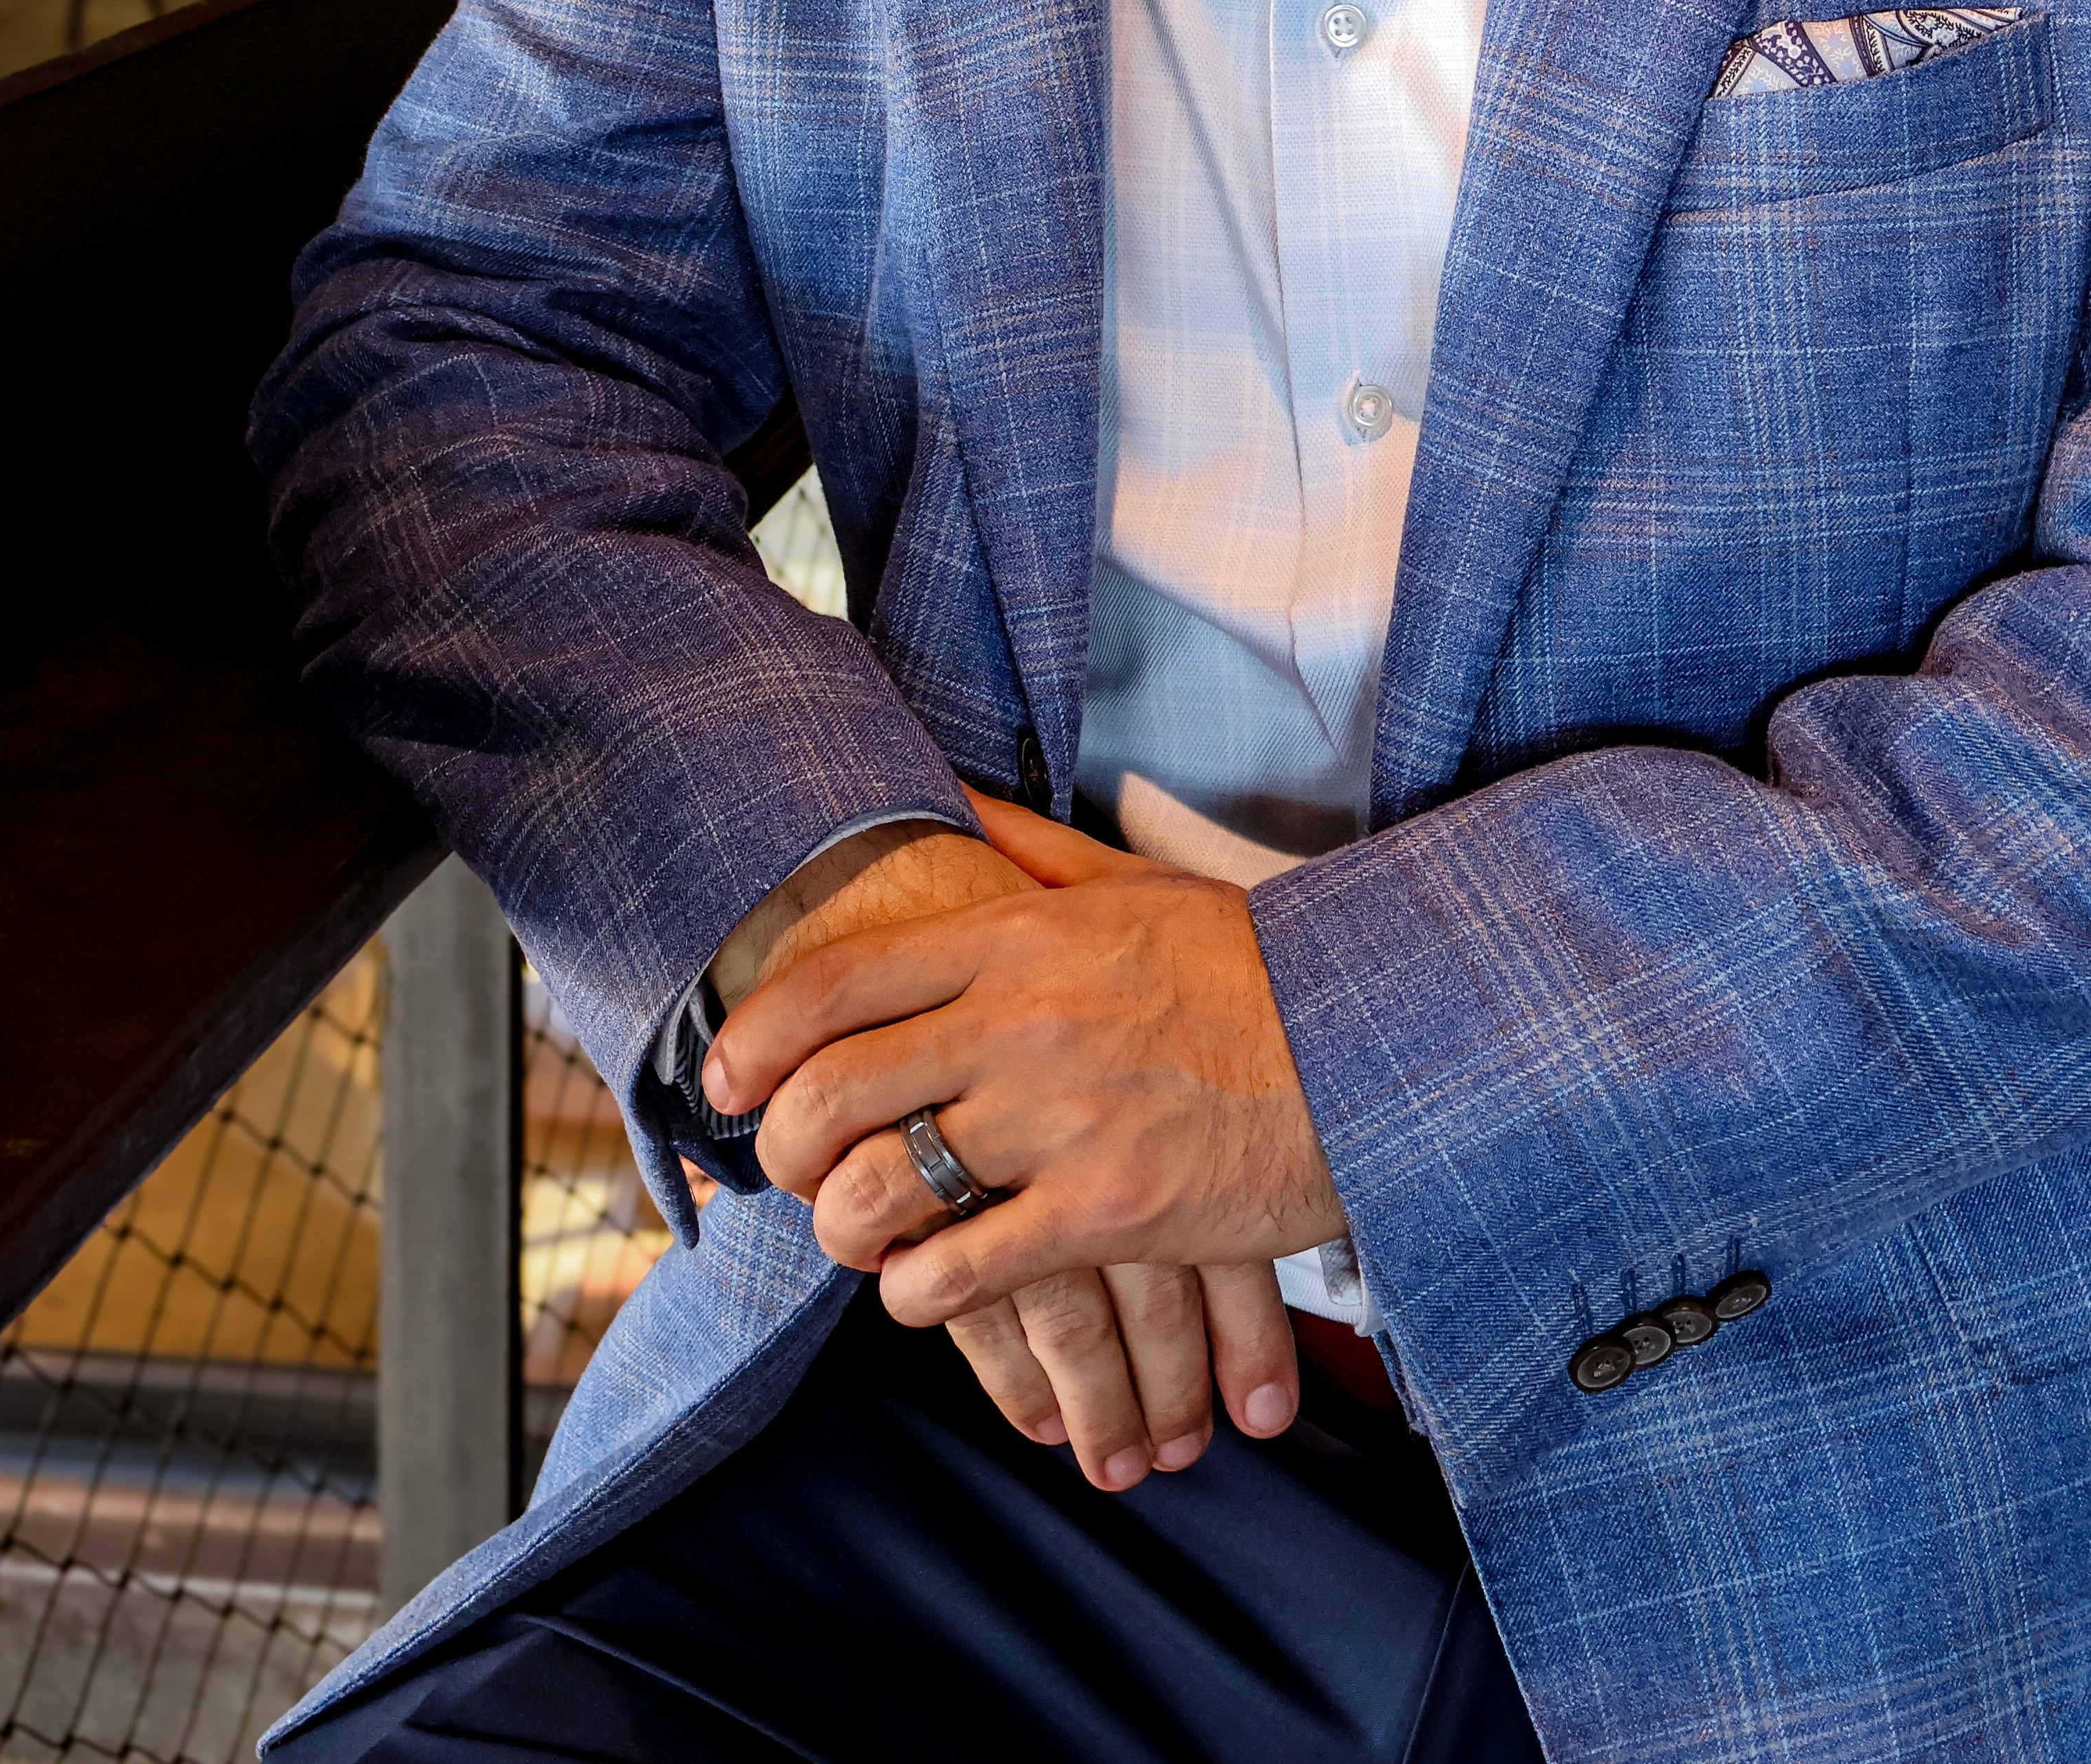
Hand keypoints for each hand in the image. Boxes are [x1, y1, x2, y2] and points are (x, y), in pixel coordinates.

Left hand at [702, 793, 1342, 1344]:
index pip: (840, 981)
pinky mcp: (1106, 1215)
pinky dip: (917, 1295)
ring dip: (843, 1230)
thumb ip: (1025, 848)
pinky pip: (961, 1272)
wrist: (1365, 1050)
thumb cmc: (1242, 968)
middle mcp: (1021, 1024)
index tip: (726, 1075)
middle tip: (785, 1169)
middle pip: (834, 1093)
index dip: (755, 1035)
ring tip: (855, 1236)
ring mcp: (1060, 1122)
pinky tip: (923, 1289)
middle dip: (781, 1146)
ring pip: (881, 1192)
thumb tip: (944, 796)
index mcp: (1017, 938)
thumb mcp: (1130, 882)